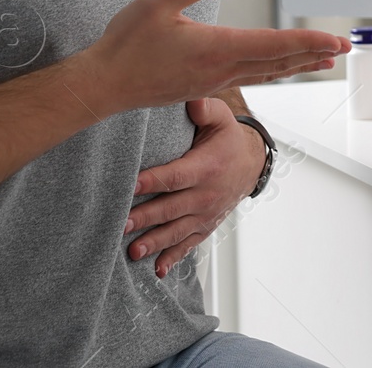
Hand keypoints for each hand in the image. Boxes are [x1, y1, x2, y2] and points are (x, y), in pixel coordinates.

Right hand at [72, 0, 349, 115]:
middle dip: (315, 53)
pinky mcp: (206, 84)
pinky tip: (280, 70)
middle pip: (280, 62)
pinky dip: (275, 72)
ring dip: (299, 65)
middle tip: (347, 48)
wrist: (103, 85)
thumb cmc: (126, 45)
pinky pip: (252, 78)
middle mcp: (223, 69)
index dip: (307, 41)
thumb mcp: (154, 4)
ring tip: (325, 61)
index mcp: (217, 48)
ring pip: (268, 73)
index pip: (273, 45)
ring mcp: (215, 80)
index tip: (334, 40)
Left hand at [124, 97, 258, 278]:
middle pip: (171, 208)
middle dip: (145, 217)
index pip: (175, 175)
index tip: (131, 185)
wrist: (251, 164)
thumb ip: (205, 108)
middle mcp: (206, 194)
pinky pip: (189, 244)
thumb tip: (192, 101)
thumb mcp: (221, 118)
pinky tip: (158, 270)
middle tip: (120, 225)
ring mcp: (206, 214)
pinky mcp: (205, 226)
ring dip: (155, 242)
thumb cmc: (228, 140)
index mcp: (206, 167)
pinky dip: (174, 258)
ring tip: (133, 251)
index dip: (152, 180)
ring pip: (177, 231)